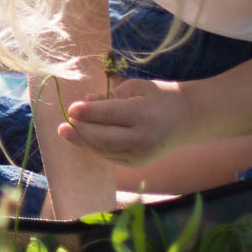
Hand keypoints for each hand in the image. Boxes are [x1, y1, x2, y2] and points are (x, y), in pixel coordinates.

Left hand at [59, 76, 187, 166]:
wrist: (187, 120)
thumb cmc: (159, 97)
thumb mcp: (137, 88)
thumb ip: (111, 95)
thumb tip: (86, 102)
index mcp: (144, 115)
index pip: (110, 115)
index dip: (88, 113)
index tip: (71, 108)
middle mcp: (142, 139)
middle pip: (103, 138)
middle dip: (80, 131)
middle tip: (65, 123)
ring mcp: (140, 155)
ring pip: (104, 151)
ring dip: (83, 141)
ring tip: (67, 131)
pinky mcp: (137, 163)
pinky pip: (110, 156)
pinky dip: (95, 147)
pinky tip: (83, 138)